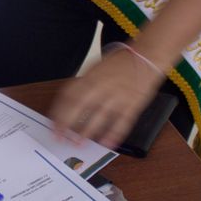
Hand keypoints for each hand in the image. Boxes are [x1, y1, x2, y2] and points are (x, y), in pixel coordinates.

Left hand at [49, 45, 166, 148]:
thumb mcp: (97, 67)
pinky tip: (107, 144)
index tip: (53, 124)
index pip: (70, 95)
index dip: (60, 111)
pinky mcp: (134, 104)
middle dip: (69, 124)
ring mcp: (119, 96)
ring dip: (89, 131)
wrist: (146, 56)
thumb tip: (69, 100)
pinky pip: (123, 122)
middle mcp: (103, 86)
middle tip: (61, 138)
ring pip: (101, 117)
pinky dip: (115, 134)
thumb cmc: (120, 62)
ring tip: (79, 143)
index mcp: (92, 77)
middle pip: (81, 107)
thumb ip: (84, 82)